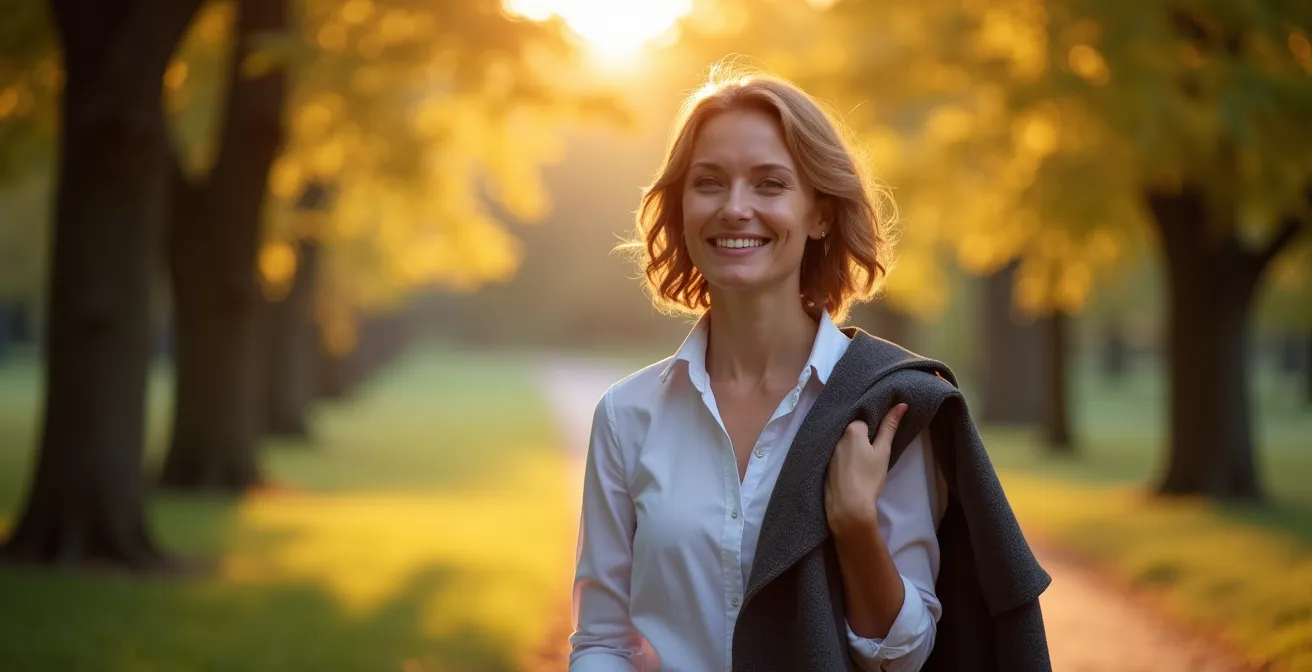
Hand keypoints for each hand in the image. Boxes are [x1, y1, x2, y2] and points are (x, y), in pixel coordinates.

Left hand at [824, 403, 907, 538]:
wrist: (848, 506)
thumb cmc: (869, 477)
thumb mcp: (883, 451)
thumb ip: (889, 427)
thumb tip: (901, 404)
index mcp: (850, 429)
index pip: (865, 421)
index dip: (874, 431)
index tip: (878, 442)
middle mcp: (836, 436)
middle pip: (852, 431)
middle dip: (861, 438)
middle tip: (871, 454)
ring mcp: (828, 451)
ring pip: (844, 443)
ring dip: (851, 447)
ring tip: (861, 462)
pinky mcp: (823, 465)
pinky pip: (836, 455)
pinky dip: (843, 458)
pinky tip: (849, 469)